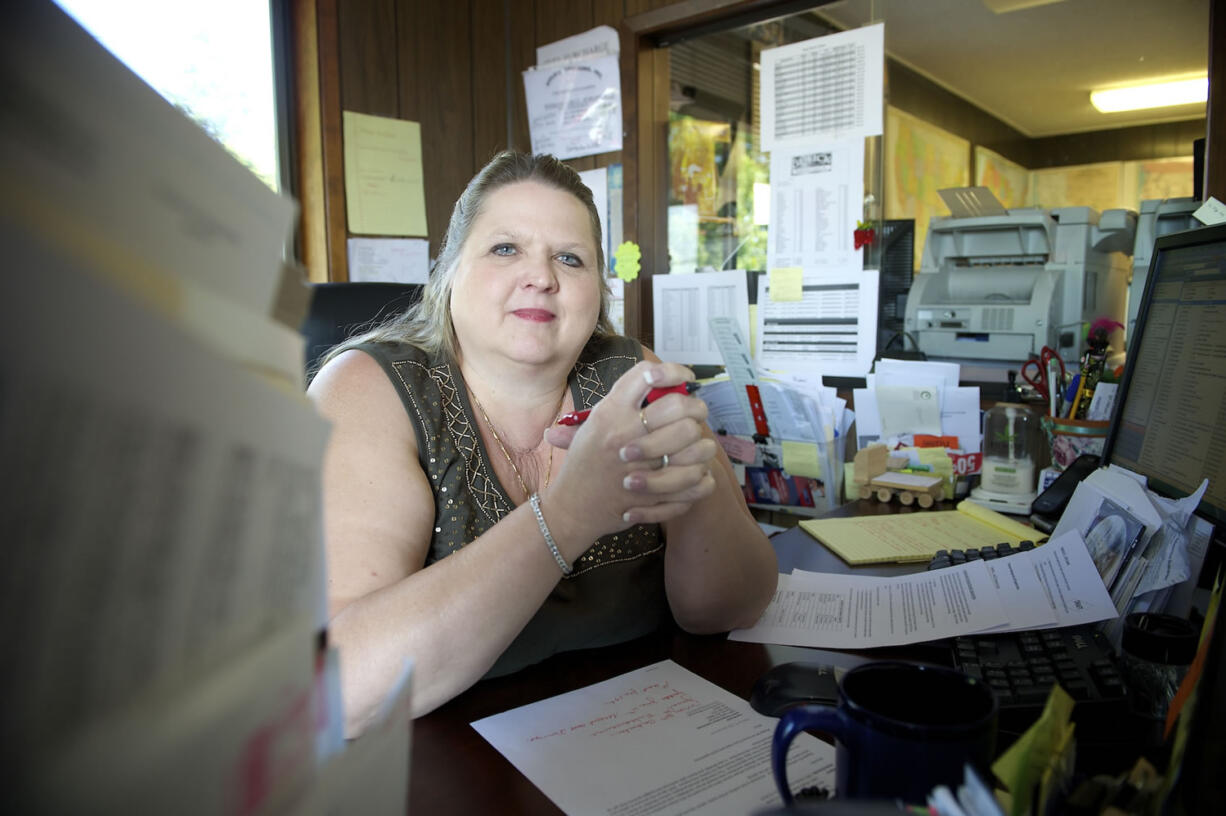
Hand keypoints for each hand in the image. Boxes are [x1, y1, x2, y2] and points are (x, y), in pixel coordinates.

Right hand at [542, 362, 715, 542]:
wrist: (571, 506)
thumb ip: (622, 403)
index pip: (646, 375)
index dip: (672, 371)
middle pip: (679, 407)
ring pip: (696, 445)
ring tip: (695, 445)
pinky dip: (701, 477)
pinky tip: (694, 471)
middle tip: (694, 413)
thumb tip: (656, 379)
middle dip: (695, 407)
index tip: (684, 378)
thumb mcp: (593, 424)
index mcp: (610, 413)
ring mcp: (643, 467)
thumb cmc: (584, 461)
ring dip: (701, 444)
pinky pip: (697, 481)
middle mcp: (626, 435)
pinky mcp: (655, 496)